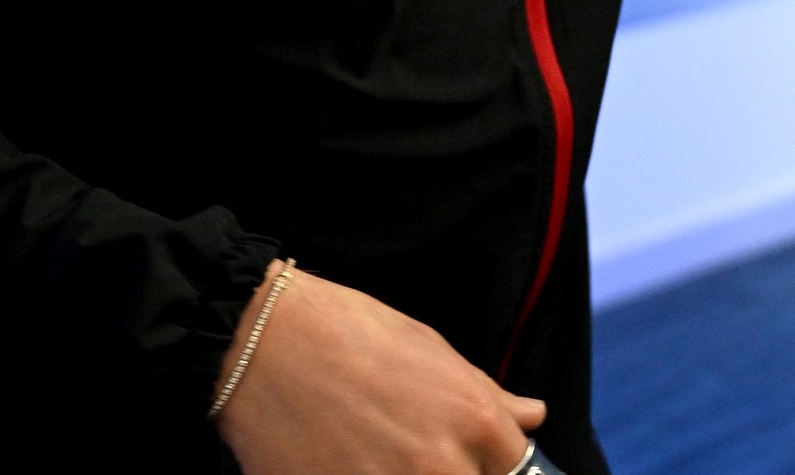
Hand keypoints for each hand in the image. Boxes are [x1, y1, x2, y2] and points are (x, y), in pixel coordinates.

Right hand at [214, 262, 545, 474]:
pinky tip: (353, 465)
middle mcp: (444, 467)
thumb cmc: (346, 333)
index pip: (518, 472)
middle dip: (456, 472)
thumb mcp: (431, 349)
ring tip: (381, 455)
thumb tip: (531, 416)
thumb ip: (487, 394)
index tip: (475, 460)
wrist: (263, 345)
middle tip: (415, 451)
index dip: (493, 465)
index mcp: (475, 421)